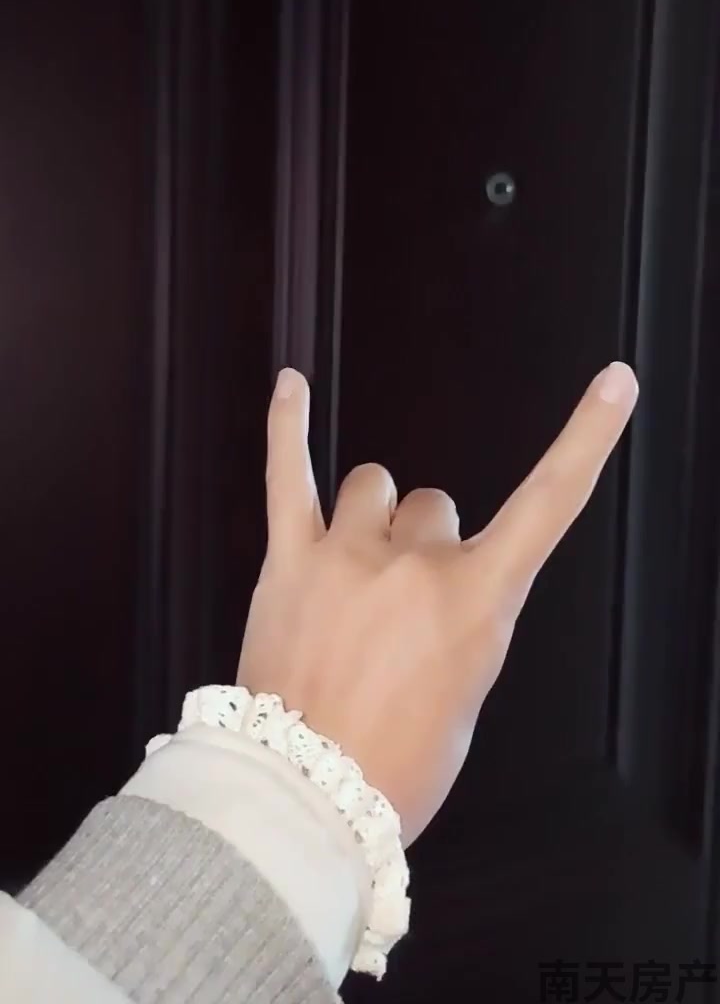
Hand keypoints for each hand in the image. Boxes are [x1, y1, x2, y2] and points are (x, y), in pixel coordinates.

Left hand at [237, 362, 637, 844]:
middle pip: (436, 506)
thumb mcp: (464, 693)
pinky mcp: (290, 559)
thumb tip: (435, 585)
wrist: (305, 799)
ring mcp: (349, 554)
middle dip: (424, 543)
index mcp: (475, 601)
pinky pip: (289, 476)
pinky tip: (291, 386)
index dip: (587, 439)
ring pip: (373, 487)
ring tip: (351, 570)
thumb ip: (461, 618)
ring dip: (371, 518)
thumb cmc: (395, 764)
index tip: (612, 386)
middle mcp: (417, 563)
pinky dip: (288, 429)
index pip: (548, 504)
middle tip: (397, 606)